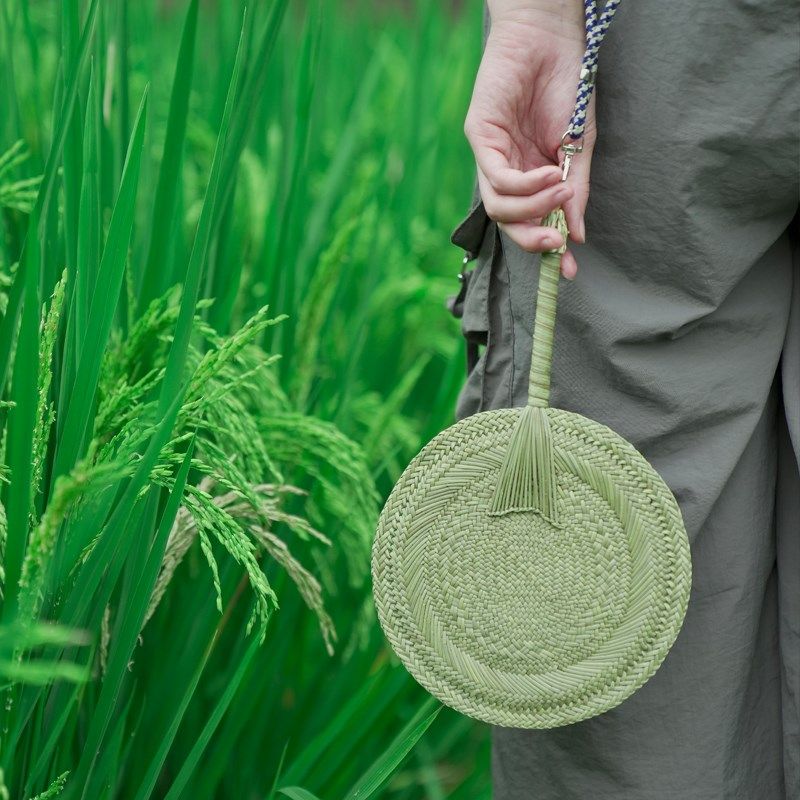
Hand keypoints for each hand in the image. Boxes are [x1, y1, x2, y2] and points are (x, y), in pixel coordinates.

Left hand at [464, 8, 594, 278]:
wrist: (553, 36)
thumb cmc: (567, 84)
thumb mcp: (579, 146)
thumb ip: (576, 190)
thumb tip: (578, 234)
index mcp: (529, 175)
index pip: (530, 221)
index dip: (548, 248)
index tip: (570, 271)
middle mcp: (506, 170)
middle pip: (508, 223)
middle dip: (533, 239)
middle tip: (558, 243)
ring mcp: (490, 154)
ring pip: (499, 207)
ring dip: (533, 207)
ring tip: (561, 189)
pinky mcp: (479, 135)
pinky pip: (496, 177)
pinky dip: (524, 185)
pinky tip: (548, 175)